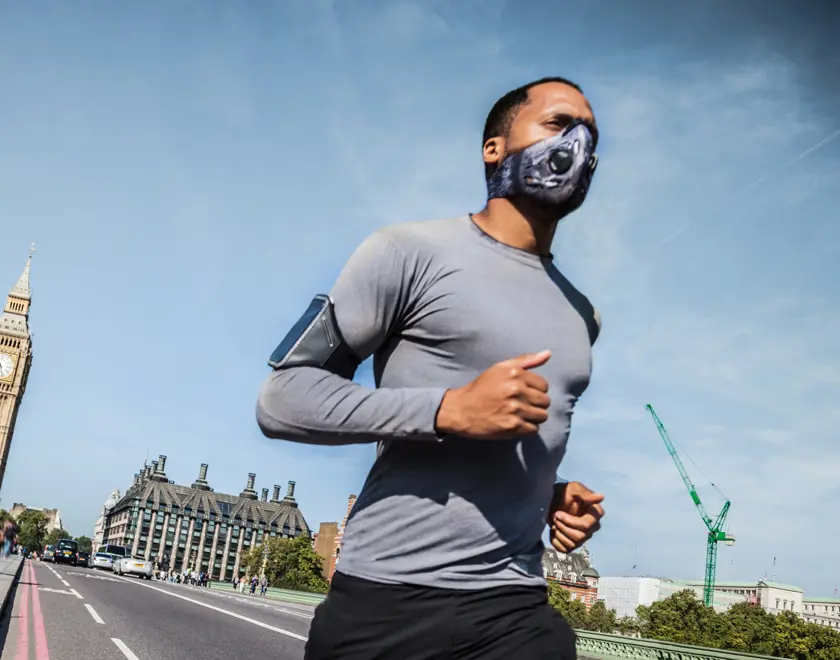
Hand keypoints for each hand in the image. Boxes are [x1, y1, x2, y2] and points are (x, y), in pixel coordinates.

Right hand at [435, 351, 551, 439]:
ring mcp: (515, 409)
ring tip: (519, 415)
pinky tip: (515, 423)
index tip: (524, 394)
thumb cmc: (481, 388)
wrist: (461, 409)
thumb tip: (548, 353)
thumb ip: (526, 360)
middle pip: (545, 402)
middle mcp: (516, 390)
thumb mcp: (500, 368)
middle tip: (522, 405)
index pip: (544, 386)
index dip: (535, 391)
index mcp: (515, 374)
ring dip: (533, 418)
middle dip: (536, 405)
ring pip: (542, 416)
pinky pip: (534, 430)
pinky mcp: (512, 426)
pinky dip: (526, 429)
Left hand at [547, 481, 604, 552]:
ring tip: (554, 522)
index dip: (570, 521)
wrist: (551, 499)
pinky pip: (565, 550)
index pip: (586, 525)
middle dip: (563, 527)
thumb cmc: (564, 492)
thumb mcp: (573, 488)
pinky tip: (553, 531)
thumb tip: (601, 497)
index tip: (558, 513)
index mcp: (596, 514)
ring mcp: (583, 537)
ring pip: (573, 544)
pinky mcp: (572, 544)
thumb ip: (585, 493)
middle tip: (554, 517)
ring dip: (559, 533)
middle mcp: (592, 527)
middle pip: (579, 537)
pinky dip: (555, 541)